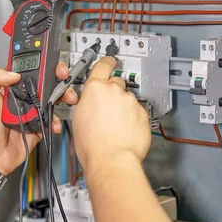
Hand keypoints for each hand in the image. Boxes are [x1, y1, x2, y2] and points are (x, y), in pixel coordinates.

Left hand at [0, 62, 77, 174]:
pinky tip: (52, 122)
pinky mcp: (38, 125)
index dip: (39, 64)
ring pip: (52, 98)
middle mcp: (21, 97)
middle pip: (44, 81)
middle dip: (57, 77)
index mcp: (8, 87)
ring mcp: (31, 111)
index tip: (49, 62)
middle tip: (62, 77)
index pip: (26, 70)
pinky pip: (52, 119)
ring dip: (62, 96)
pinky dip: (56, 120)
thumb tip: (13, 72)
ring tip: (66, 98)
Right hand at [72, 56, 150, 171]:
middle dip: (113, 92)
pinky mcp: (142, 113)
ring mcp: (130, 101)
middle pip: (116, 82)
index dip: (107, 63)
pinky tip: (125, 130)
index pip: (103, 65)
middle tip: (107, 108)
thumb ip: (86, 101)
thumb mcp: (78, 116)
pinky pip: (137, 111)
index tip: (109, 62)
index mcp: (95, 88)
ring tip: (115, 125)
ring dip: (123, 108)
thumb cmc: (91, 144)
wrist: (110, 159)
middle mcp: (115, 91)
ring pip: (127, 99)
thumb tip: (90, 101)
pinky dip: (133, 118)